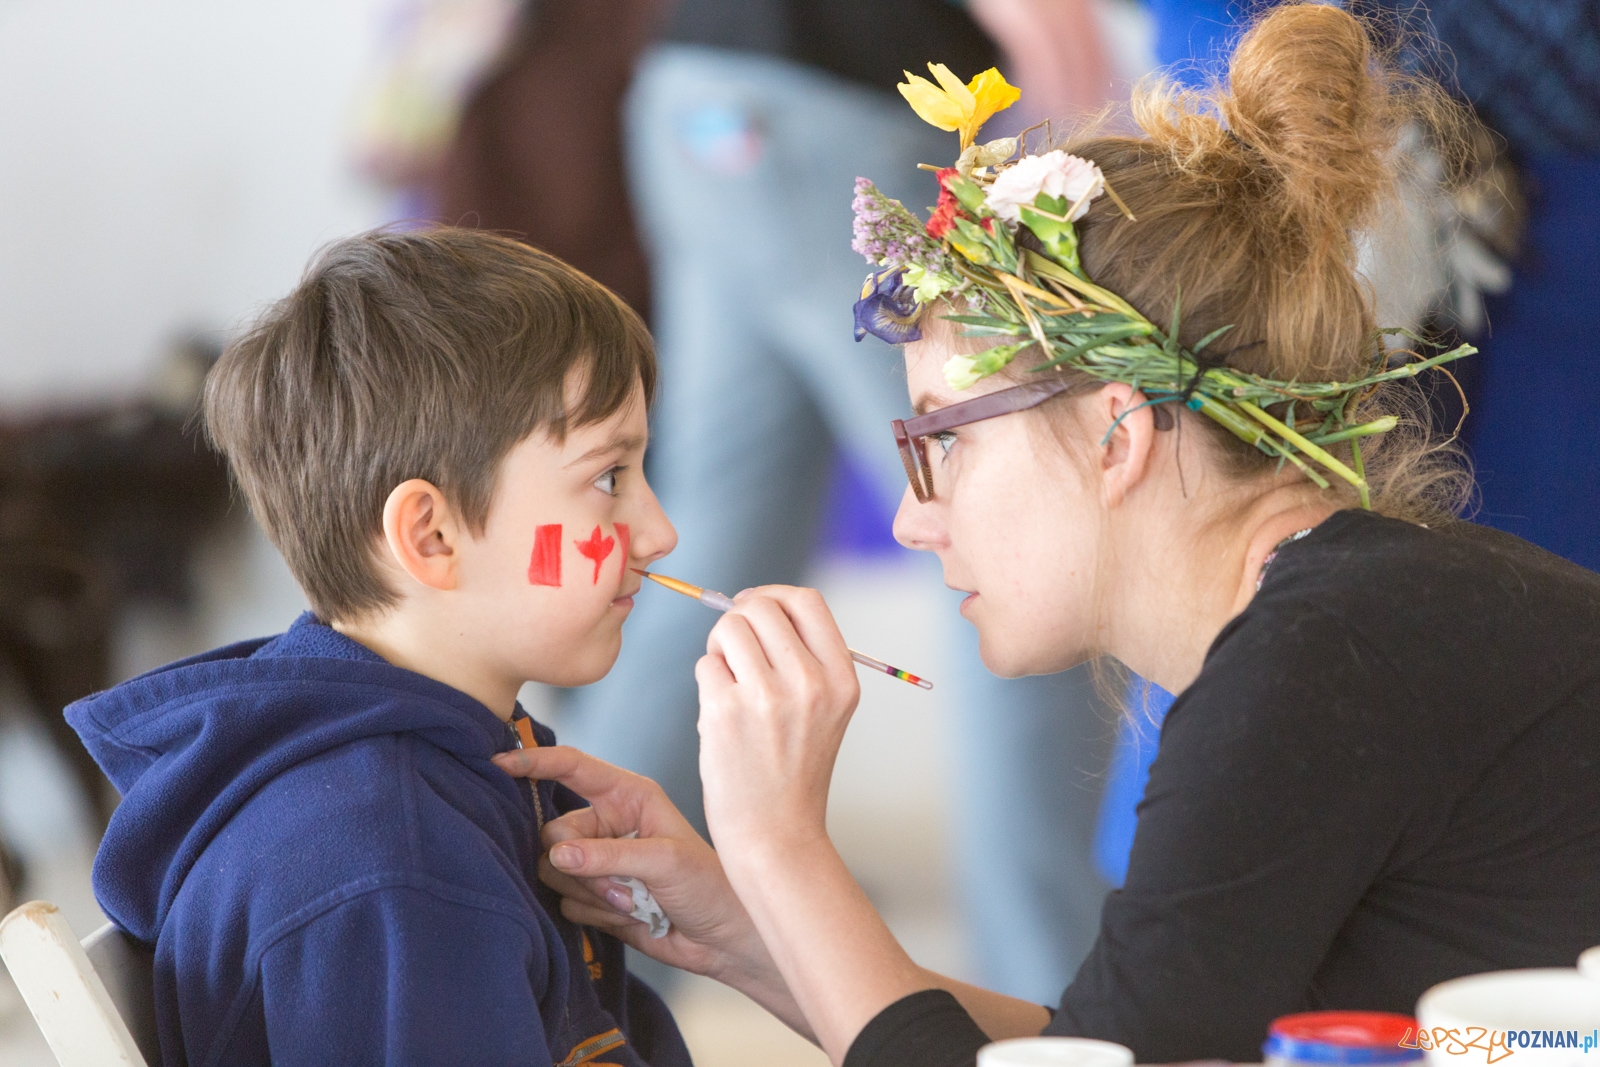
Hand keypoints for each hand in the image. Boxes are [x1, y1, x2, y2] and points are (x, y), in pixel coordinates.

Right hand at [490, 746, 770, 985]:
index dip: (535, 763)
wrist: (722, 939)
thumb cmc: (709, 886)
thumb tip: (557, 854)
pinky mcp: (593, 896)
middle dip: (579, 865)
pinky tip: (631, 916)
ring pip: (553, 871)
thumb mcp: (665, 862)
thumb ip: (609, 855)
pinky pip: (565, 903)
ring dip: (591, 893)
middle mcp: (607, 822)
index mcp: (627, 795)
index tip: (498, 764)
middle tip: (623, 886)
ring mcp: (597, 860)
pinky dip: (595, 915)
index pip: (572, 768)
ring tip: (634, 902)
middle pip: (552, 833)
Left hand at [695, 585, 859, 856]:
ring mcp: (767, 696)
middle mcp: (810, 682)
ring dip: (720, 648)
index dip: (773, 595)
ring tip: (728, 683)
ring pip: (728, 630)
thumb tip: (753, 605)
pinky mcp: (725, 712)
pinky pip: (706, 665)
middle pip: (761, 607)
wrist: (776, 835)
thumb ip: (802, 658)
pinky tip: (720, 713)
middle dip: (738, 619)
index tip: (754, 608)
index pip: (807, 601)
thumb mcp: (824, 711)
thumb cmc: (792, 771)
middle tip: (733, 651)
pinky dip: (707, 681)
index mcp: (841, 678)